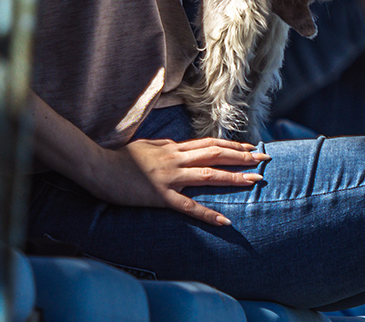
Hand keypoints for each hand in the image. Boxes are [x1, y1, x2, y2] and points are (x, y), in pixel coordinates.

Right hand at [89, 137, 268, 225]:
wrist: (99, 167)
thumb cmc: (122, 158)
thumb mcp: (149, 146)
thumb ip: (168, 147)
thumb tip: (182, 146)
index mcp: (174, 149)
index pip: (210, 144)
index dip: (233, 145)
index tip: (252, 146)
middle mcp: (177, 160)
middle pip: (216, 155)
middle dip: (243, 156)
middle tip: (265, 159)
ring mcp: (170, 178)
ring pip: (208, 175)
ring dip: (234, 177)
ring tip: (255, 181)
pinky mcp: (161, 196)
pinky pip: (188, 206)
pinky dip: (208, 214)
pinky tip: (224, 221)